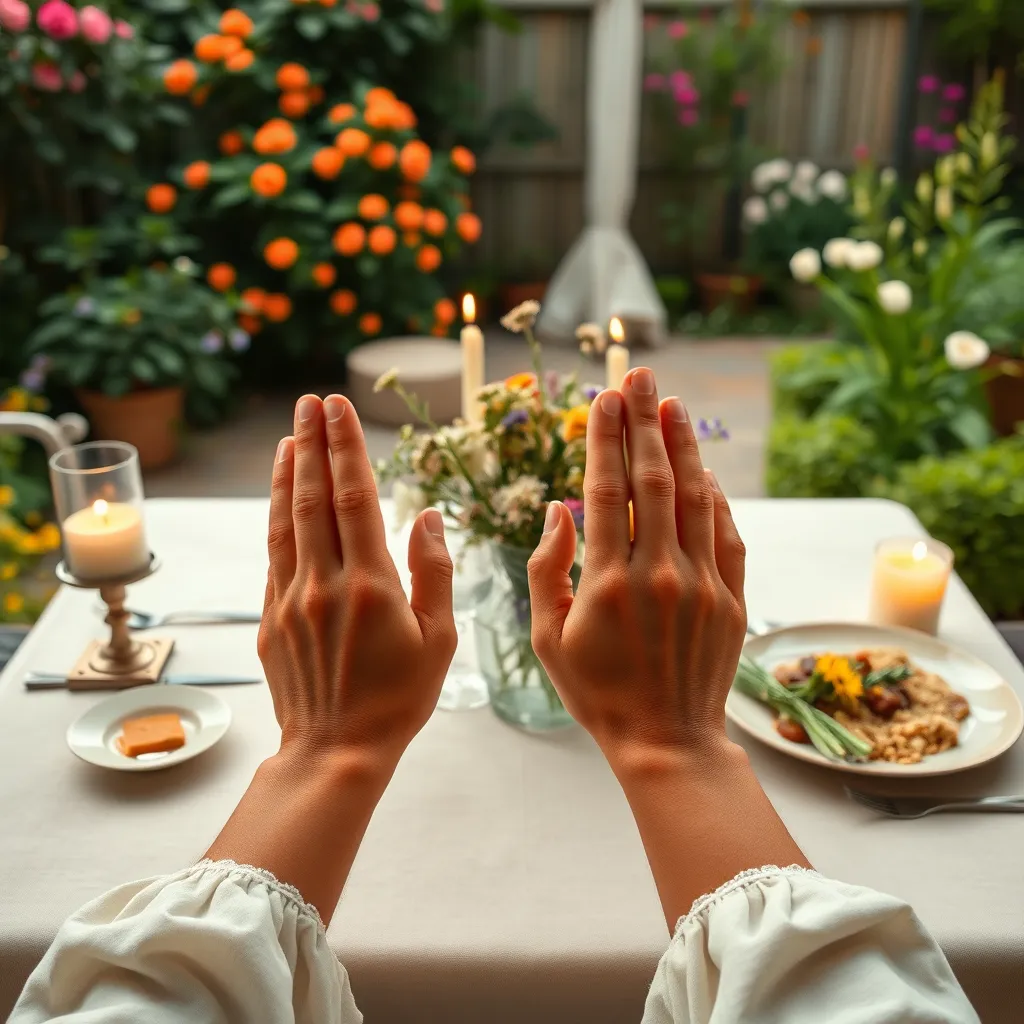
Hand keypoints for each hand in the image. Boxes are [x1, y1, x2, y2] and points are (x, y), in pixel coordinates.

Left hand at [258, 394, 457, 769]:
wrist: (336, 750)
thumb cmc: (398, 698)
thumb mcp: (439, 638)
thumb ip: (434, 571)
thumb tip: (430, 515)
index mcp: (370, 585)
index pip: (353, 497)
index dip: (345, 447)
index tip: (339, 408)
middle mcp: (323, 584)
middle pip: (312, 496)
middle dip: (311, 442)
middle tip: (310, 401)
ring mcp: (291, 599)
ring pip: (285, 520)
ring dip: (286, 471)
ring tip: (289, 433)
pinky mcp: (272, 618)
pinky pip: (274, 553)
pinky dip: (276, 514)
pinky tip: (280, 493)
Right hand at [527, 367, 746, 765]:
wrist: (666, 740)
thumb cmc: (598, 692)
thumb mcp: (547, 639)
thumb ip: (546, 570)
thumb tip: (556, 509)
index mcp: (606, 584)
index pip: (606, 491)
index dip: (604, 439)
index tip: (603, 399)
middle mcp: (658, 575)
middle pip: (653, 480)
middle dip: (644, 421)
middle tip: (639, 376)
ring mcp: (702, 585)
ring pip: (693, 498)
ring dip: (683, 445)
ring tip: (673, 403)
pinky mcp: (732, 599)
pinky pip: (726, 534)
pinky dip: (715, 497)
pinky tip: (704, 470)